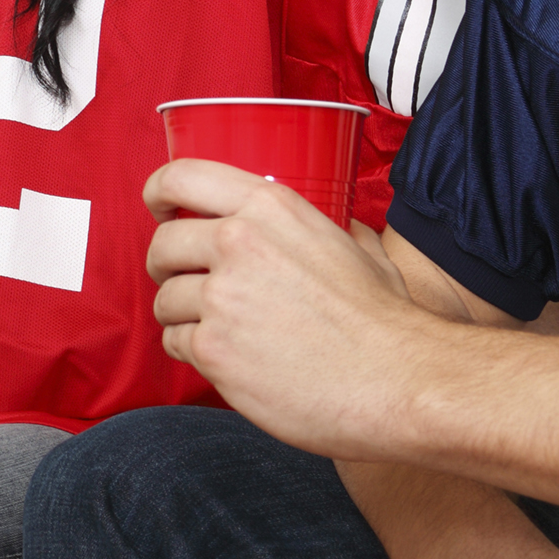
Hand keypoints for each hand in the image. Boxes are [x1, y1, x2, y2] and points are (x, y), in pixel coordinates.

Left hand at [143, 158, 437, 458]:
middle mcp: (238, 241)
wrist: (399, 381)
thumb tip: (333, 226)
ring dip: (183, 315)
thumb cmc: (386, 321)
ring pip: (165, 298)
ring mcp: (222, 296)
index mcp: (270, 206)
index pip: (181, 177)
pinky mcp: (213, 348)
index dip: (159, 194)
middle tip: (186, 282)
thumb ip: (326, 228)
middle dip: (167, 266)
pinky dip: (194, 351)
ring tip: (221, 330)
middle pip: (163, 244)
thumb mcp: (359, 246)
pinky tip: (228, 358)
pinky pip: (176, 342)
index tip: (160, 209)